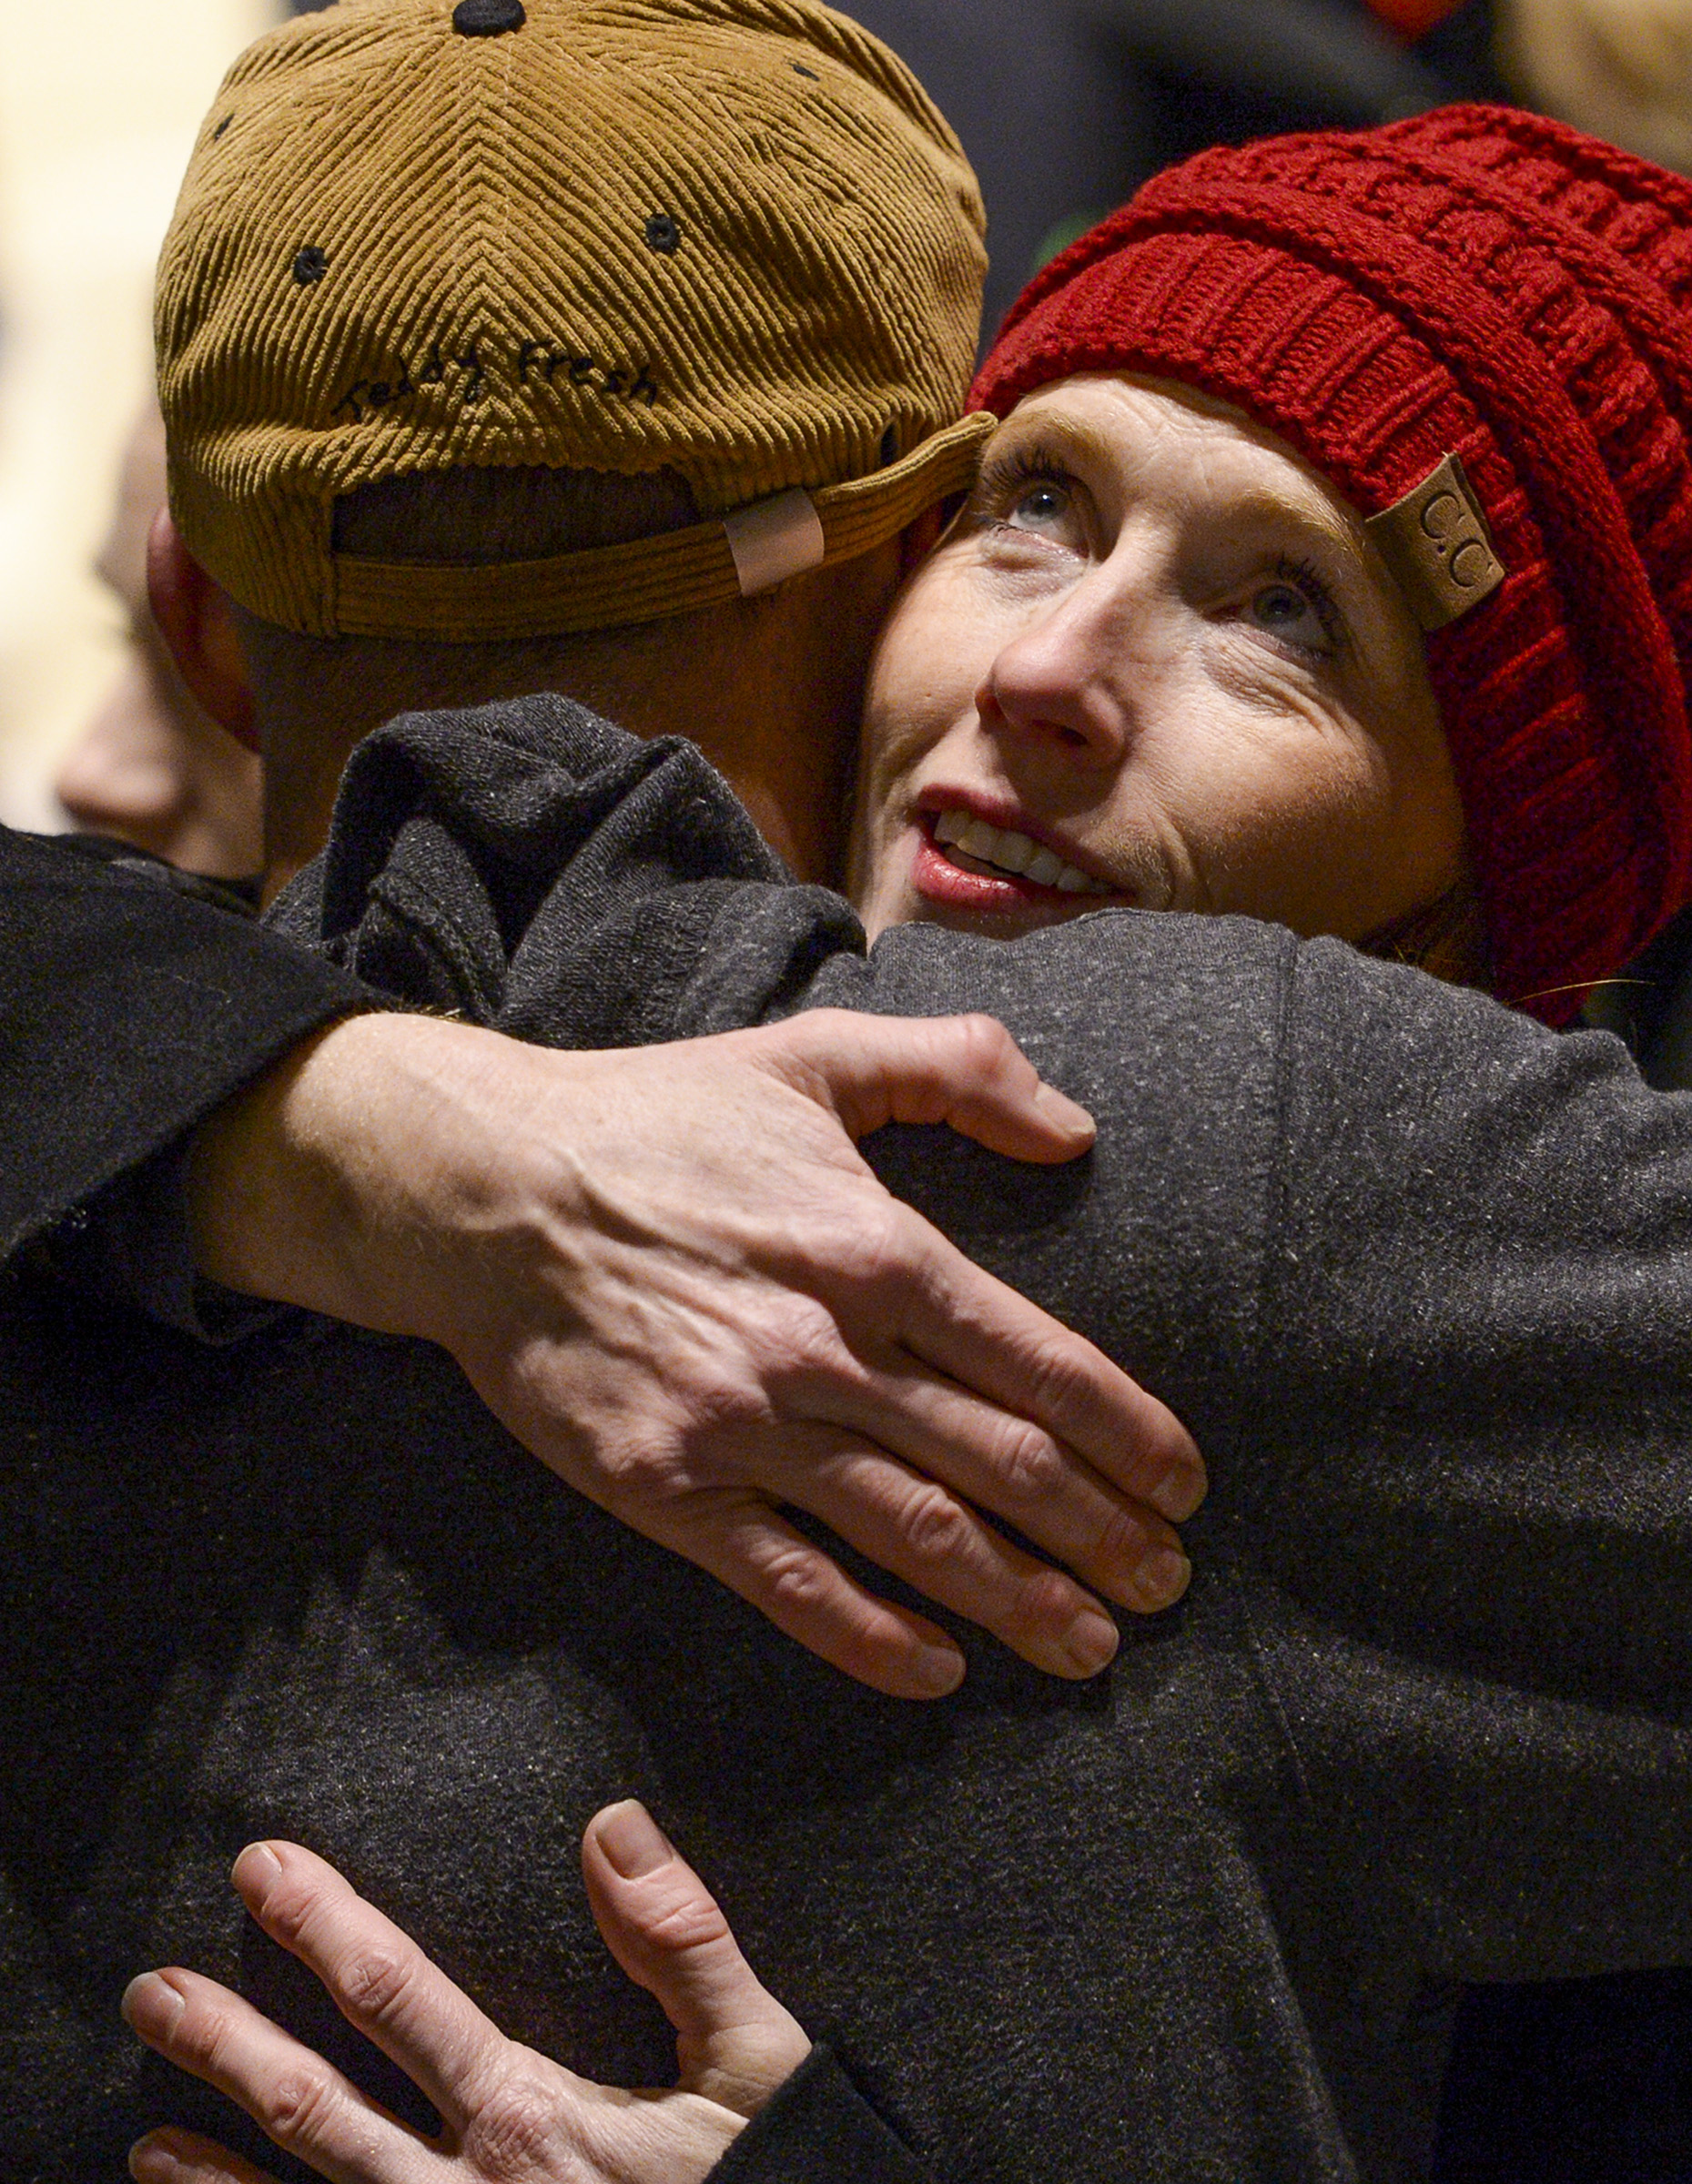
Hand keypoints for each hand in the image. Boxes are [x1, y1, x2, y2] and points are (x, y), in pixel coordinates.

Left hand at [122, 1802, 809, 2183]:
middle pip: (319, 2111)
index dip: (322, 1924)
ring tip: (147, 2138)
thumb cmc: (772, 2181)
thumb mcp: (756, 2061)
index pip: (399, 1998)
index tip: (259, 1867)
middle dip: (229, 2044)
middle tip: (150, 1991)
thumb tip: (610, 1822)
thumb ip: (683, 1942)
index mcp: (530, 2119)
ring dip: (220, 2171)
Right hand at [189, 1008, 1203, 1697]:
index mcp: (874, 1245)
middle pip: (999, 1464)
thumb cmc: (657, 1117)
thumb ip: (961, 1067)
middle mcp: (825, 1347)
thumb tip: (1077, 1127)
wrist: (481, 1185)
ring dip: (1016, 1600)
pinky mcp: (665, 1487)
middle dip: (1099, 1536)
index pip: (1039, 1361)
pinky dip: (869, 1635)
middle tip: (1165, 1588)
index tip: (1185, 1487)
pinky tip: (936, 1667)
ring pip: (913, 1535)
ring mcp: (744, 1426)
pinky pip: (786, 1580)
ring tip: (1088, 1646)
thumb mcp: (816, 1054)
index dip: (1127, 1435)